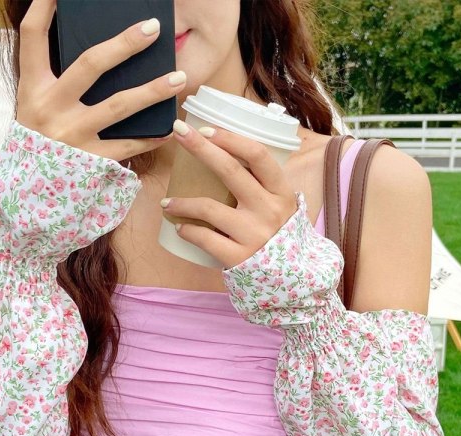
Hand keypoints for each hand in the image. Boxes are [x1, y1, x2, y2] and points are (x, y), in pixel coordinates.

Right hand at [15, 0, 186, 160]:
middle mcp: (51, 109)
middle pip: (90, 66)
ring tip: (179, 78)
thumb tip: (95, 56)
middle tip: (153, 29)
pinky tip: (169, 129)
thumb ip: (55, 81)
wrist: (28, 192)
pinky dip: (149, 138)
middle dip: (124, 45)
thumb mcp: (33, 106)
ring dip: (152, 91)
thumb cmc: (38, 141)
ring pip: (118, 106)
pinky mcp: (90, 162)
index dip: (44, 9)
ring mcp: (73, 136)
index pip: (32, 37)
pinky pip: (127, 146)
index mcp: (33, 89)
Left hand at [162, 120, 299, 268]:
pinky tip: (180, 228)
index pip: (258, 156)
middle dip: (200, 148)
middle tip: (178, 133)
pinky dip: (187, 231)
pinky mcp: (238, 257)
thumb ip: (265, 187)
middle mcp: (269, 210)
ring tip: (166, 203)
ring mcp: (253, 234)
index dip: (230, 139)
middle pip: (230, 171)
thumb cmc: (281, 237)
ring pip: (208, 207)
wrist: (294, 280)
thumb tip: (232, 156)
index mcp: (281, 193)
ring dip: (181, 202)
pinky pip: (204, 238)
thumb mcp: (284, 208)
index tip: (206, 129)